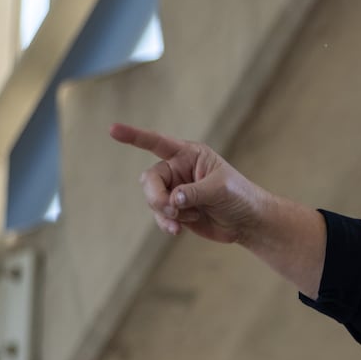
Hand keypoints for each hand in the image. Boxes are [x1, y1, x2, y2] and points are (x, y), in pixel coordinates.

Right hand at [109, 123, 268, 243]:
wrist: (247, 222)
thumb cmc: (240, 197)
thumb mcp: (220, 189)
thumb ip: (195, 192)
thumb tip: (173, 199)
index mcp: (190, 154)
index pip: (157, 142)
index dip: (134, 136)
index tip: (112, 129)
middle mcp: (178, 169)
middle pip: (150, 179)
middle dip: (157, 196)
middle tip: (173, 209)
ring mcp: (175, 190)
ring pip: (152, 199)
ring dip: (164, 212)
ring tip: (183, 221)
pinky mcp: (176, 210)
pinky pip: (159, 215)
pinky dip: (166, 223)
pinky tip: (178, 230)